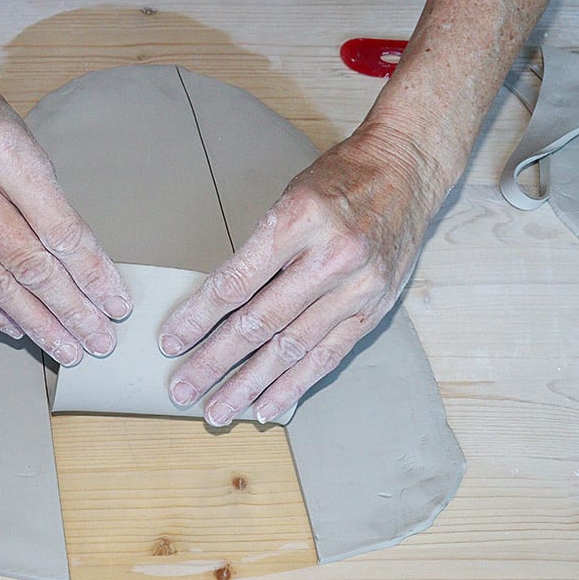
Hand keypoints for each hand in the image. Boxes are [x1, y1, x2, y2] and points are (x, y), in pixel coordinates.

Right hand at [0, 63, 131, 365]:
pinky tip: (20, 329)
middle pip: (29, 264)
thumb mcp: (26, 140)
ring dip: (37, 323)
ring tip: (68, 348)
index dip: (93, 274)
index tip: (117, 304)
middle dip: (71, 310)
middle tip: (100, 340)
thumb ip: (50, 201)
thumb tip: (85, 269)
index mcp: (4, 152)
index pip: (60, 230)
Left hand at [158, 130, 443, 425]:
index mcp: (299, 219)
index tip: (171, 341)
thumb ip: (259, 248)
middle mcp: (330, 256)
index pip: (237, 281)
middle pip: (261, 322)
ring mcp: (357, 287)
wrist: (407, 169)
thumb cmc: (341, 179)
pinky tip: (266, 405)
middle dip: (215, 361)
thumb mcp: (291, 196)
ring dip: (250, 385)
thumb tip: (215, 305)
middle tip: (183, 389)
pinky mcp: (373, 309)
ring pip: (292, 348)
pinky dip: (294, 385)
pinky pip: (328, 356)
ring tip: (218, 410)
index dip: (198, 317)